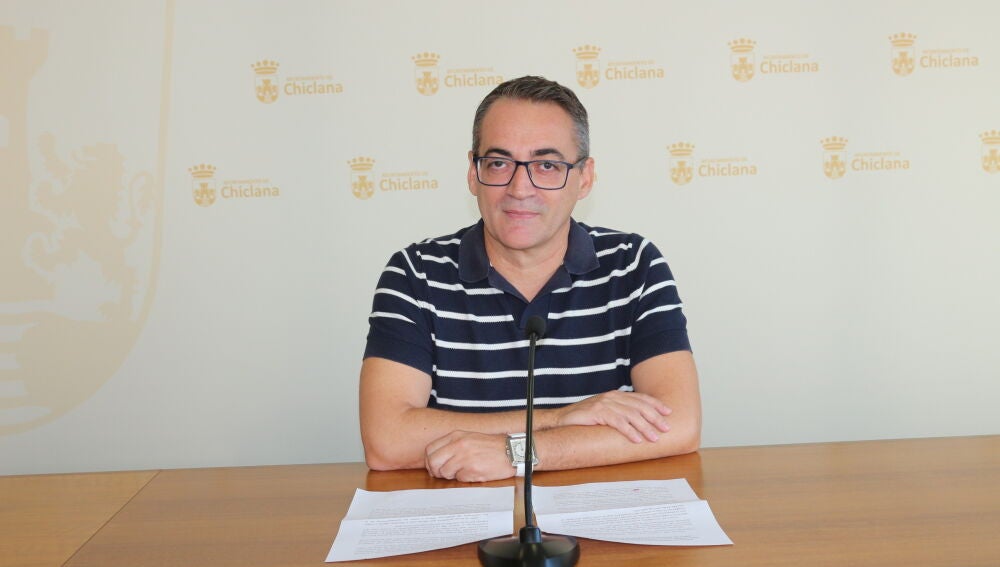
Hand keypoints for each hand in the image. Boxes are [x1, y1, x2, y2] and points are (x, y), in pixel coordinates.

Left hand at [424, 431, 514, 481]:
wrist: (512, 451)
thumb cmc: (491, 446)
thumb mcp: (469, 438)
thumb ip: (452, 445)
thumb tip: (436, 459)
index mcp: (456, 436)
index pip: (430, 449)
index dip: (430, 461)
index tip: (435, 466)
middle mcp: (458, 445)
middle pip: (433, 462)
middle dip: (436, 471)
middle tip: (444, 474)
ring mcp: (465, 457)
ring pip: (444, 473)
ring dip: (451, 476)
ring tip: (463, 471)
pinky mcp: (472, 470)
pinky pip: (459, 479)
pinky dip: (464, 478)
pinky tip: (474, 473)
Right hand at [553, 391, 671, 442]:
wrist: (561, 419)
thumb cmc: (584, 418)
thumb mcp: (605, 411)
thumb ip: (619, 412)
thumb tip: (638, 421)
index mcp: (615, 395)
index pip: (640, 398)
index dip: (655, 404)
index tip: (668, 412)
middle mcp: (612, 397)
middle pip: (639, 406)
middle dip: (655, 417)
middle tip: (666, 428)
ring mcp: (604, 404)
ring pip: (630, 415)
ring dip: (645, 427)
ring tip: (654, 438)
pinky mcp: (597, 413)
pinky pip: (617, 422)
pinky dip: (629, 431)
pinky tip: (637, 439)